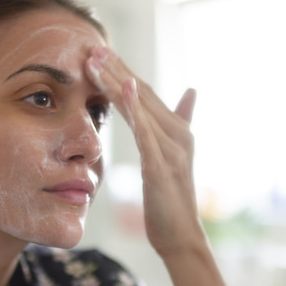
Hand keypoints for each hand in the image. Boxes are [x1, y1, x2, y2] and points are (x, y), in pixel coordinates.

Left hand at [85, 46, 200, 255]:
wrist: (181, 237)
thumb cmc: (171, 199)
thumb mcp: (173, 157)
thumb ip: (180, 122)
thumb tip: (192, 91)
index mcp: (177, 130)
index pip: (146, 94)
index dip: (124, 72)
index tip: (100, 53)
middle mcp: (177, 135)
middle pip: (142, 95)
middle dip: (117, 70)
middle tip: (93, 48)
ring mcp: (171, 150)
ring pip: (141, 108)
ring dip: (118, 82)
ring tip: (97, 62)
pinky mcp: (162, 167)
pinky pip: (147, 134)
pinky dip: (137, 110)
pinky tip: (126, 89)